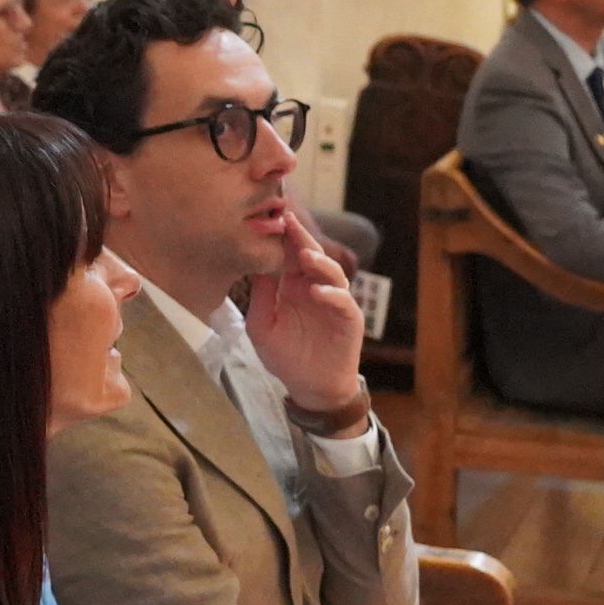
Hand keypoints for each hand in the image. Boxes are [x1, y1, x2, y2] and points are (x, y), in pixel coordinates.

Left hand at [241, 207, 366, 413]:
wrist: (310, 388)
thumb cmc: (286, 357)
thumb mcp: (262, 326)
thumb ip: (260, 296)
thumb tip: (254, 264)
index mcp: (293, 285)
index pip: (289, 254)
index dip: (283, 236)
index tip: (272, 216)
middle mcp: (315, 287)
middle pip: (311, 255)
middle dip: (301, 237)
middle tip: (290, 220)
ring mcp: (334, 300)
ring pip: (331, 273)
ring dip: (319, 262)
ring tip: (305, 255)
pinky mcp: (349, 318)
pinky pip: (342, 301)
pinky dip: (331, 294)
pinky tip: (316, 291)